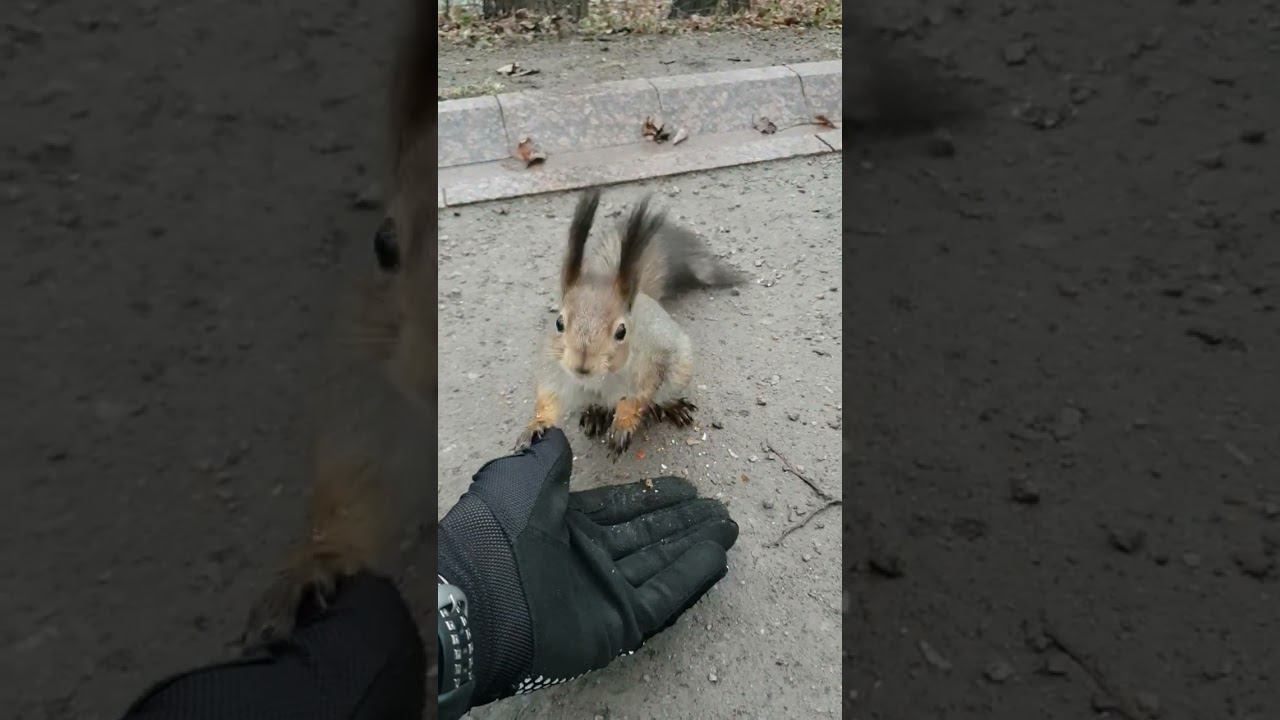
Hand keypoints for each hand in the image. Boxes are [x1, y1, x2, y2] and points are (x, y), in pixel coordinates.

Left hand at [438, 427, 737, 709]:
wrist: (484, 594)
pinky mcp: (617, 623)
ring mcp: (603, 592)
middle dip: (684, 521)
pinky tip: (716, 555)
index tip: (690, 487)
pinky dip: (689, 576)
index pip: (622, 508)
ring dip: (694, 544)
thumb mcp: (522, 477)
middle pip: (646, 535)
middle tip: (720, 509)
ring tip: (728, 528)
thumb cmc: (501, 529)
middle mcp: (586, 558)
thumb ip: (550, 460)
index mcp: (563, 524)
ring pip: (659, 562)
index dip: (656, 497)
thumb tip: (559, 439)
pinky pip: (661, 596)